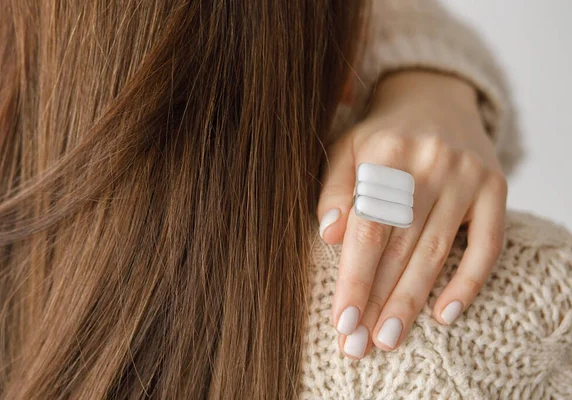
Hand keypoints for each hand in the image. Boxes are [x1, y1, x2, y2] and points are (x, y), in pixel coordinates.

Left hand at [317, 70, 506, 358]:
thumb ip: (336, 191)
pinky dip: (468, 282)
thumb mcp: (348, 150)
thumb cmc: (382, 136)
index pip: (367, 229)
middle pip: (400, 247)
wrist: (435, 100)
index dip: (354, 279)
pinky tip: (445, 315)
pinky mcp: (496, 186)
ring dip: (412, 301)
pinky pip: (487, 243)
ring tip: (390, 339)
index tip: (342, 323)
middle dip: (377, 302)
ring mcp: (468, 175)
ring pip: (437, 251)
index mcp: (385, 153)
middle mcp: (429, 163)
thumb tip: (328, 237)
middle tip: (360, 346)